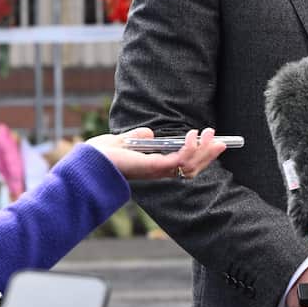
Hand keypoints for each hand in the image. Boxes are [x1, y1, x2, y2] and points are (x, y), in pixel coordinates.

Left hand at [86, 126, 227, 179]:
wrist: (86, 163)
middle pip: (192, 169)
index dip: (199, 156)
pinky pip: (179, 160)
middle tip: (221, 141)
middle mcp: (157, 172)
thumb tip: (149, 134)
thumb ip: (137, 139)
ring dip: (203, 151)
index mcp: (153, 167)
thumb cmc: (99, 156)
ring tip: (211, 134)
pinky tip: (192, 136)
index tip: (213, 143)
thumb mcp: (122, 142)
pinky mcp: (153, 167)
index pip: (183, 166)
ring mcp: (156, 171)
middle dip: (208, 155)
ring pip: (189, 166)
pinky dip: (189, 148)